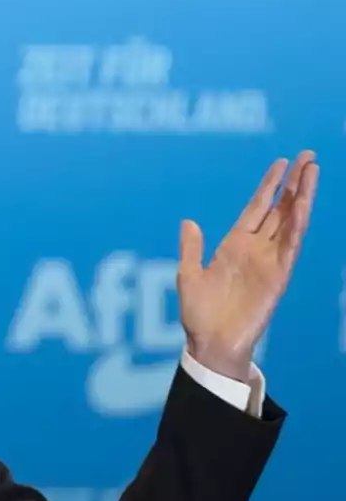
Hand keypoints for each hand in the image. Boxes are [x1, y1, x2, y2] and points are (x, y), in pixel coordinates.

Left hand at [177, 150, 318, 381]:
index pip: (257, 208)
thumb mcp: (188, 276)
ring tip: (312, 171)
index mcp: (234, 246)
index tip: (281, 163)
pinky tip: (304, 206)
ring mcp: (269, 261)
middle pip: (280, 209)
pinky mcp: (278, 277)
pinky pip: (290, 247)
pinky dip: (297, 226)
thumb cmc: (199, 315)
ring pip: (290, 222)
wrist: (211, 343)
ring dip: (302, 197)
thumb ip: (191, 249)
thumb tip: (188, 222)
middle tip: (307, 156)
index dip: (269, 186)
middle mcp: (255, 250)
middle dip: (294, 183)